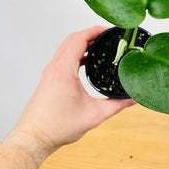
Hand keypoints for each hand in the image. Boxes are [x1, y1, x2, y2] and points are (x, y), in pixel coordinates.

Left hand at [10, 26, 135, 158]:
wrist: (34, 137)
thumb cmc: (58, 127)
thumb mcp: (94, 115)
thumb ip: (116, 105)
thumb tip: (133, 99)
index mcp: (64, 70)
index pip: (79, 39)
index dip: (95, 31)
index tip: (109, 30)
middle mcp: (54, 67)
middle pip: (72, 39)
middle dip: (91, 34)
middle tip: (108, 36)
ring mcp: (50, 72)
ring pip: (66, 48)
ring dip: (82, 43)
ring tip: (100, 47)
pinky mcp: (49, 79)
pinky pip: (63, 58)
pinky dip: (76, 54)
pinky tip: (88, 63)